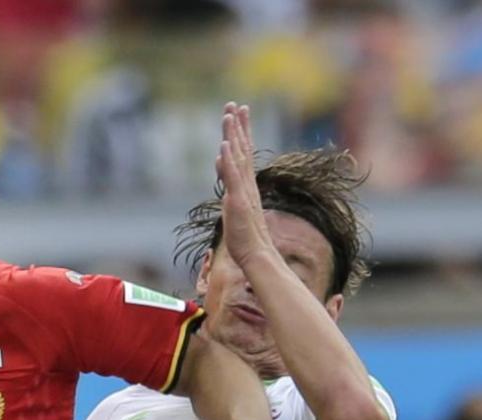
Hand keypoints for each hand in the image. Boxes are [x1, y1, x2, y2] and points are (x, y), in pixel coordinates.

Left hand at [215, 102, 273, 271]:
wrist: (256, 253)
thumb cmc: (246, 236)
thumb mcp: (235, 208)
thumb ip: (231, 190)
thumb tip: (224, 175)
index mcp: (246, 185)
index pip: (244, 153)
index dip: (242, 132)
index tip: (239, 112)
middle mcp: (247, 184)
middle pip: (242, 149)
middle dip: (238, 126)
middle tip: (234, 104)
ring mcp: (243, 191)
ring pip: (237, 158)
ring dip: (233, 136)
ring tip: (229, 116)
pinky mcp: (237, 201)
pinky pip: (232, 178)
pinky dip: (228, 161)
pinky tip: (224, 146)